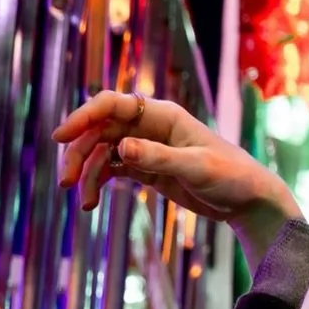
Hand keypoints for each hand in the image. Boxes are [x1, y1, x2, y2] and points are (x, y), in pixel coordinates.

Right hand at [53, 93, 300, 264]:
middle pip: (100, 131)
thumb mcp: (196, 167)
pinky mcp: (147, 169)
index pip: (112, 105)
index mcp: (163, 115)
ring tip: (82, 201)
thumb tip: (121, 148)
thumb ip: (158, 158)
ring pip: (102, 152)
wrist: (248, 200)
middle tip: (66, 180)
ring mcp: (146, 148)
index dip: (83, 116)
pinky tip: (90, 203)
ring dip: (87, 173)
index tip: (61, 137)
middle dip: (79, 153)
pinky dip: (99, 183)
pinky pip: (113, 170)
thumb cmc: (230, 176)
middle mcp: (149, 127)